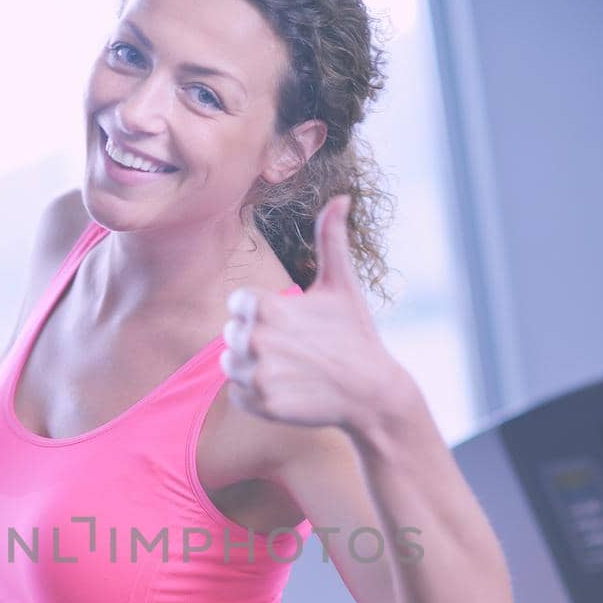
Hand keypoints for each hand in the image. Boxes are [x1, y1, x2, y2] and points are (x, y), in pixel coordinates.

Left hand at [219, 195, 405, 432]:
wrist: (372, 392)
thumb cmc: (356, 334)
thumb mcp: (343, 284)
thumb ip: (331, 238)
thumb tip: (342, 197)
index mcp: (266, 306)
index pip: (237, 304)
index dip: (261, 312)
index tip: (289, 322)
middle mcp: (256, 340)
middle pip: (230, 334)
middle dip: (256, 339)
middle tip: (293, 348)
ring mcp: (258, 375)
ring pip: (230, 365)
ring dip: (251, 366)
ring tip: (288, 367)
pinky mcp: (263, 405)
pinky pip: (237, 395)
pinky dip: (254, 394)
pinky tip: (284, 387)